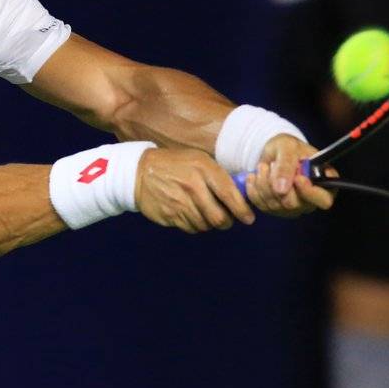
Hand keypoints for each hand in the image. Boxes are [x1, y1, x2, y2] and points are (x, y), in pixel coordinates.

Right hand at [135, 147, 255, 233]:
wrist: (140, 171)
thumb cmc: (175, 165)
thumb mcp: (198, 159)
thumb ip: (218, 175)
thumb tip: (241, 194)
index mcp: (203, 168)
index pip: (229, 194)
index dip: (242, 210)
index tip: (248, 218)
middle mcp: (193, 185)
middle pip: (219, 217)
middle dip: (226, 222)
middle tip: (226, 219)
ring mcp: (180, 202)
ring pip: (206, 225)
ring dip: (209, 223)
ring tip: (203, 213)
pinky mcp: (170, 215)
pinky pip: (191, 228)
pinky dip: (194, 225)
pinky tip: (190, 214)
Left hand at [241, 134, 335, 217]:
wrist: (272, 153)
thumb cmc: (287, 147)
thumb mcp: (288, 147)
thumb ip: (286, 165)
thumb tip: (281, 189)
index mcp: (324, 182)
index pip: (324, 199)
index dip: (310, 192)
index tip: (297, 178)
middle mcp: (311, 199)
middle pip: (294, 204)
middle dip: (277, 183)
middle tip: (271, 165)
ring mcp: (294, 207)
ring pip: (275, 205)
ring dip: (263, 183)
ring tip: (264, 166)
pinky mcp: (277, 210)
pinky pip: (262, 206)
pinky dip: (254, 189)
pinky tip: (256, 176)